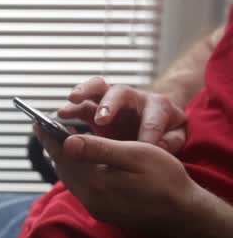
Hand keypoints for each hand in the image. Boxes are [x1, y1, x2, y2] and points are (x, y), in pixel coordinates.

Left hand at [35, 125, 195, 231]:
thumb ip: (99, 149)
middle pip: (62, 168)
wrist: (183, 214)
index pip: (63, 156)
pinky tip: (78, 161)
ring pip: (69, 178)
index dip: (49, 137)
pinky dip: (74, 170)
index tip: (36, 121)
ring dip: (62, 159)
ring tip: (57, 141)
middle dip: (52, 147)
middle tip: (43, 128)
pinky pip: (79, 186)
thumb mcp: (135, 155)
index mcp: (95, 183)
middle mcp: (90, 198)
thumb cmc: (164, 179)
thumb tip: (67, 141)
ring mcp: (95, 207)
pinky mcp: (101, 211)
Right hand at [57, 77, 186, 153]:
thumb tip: (157, 146)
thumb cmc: (166, 131)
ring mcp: (112, 101)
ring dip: (84, 92)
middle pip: (120, 92)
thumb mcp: (176, 136)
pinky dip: (71, 107)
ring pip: (97, 88)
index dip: (148, 134)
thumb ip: (171, 141)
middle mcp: (133, 98)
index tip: (142, 149)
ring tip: (72, 99)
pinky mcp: (96, 108)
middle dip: (110, 105)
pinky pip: (82, 103)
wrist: (155, 122)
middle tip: (101, 120)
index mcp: (157, 106)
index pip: (153, 118)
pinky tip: (61, 114)